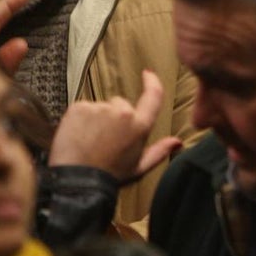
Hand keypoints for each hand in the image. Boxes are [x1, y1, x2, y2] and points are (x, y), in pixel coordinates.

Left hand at [49, 70, 182, 182]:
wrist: (77, 181)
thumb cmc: (109, 176)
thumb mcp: (139, 167)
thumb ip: (160, 151)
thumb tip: (177, 142)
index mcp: (140, 126)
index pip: (153, 96)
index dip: (152, 82)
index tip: (148, 74)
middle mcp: (122, 112)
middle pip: (120, 103)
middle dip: (115, 115)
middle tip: (106, 138)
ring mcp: (100, 108)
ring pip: (100, 107)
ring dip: (96, 118)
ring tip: (90, 141)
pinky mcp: (79, 107)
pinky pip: (82, 107)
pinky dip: (80, 119)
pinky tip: (78, 136)